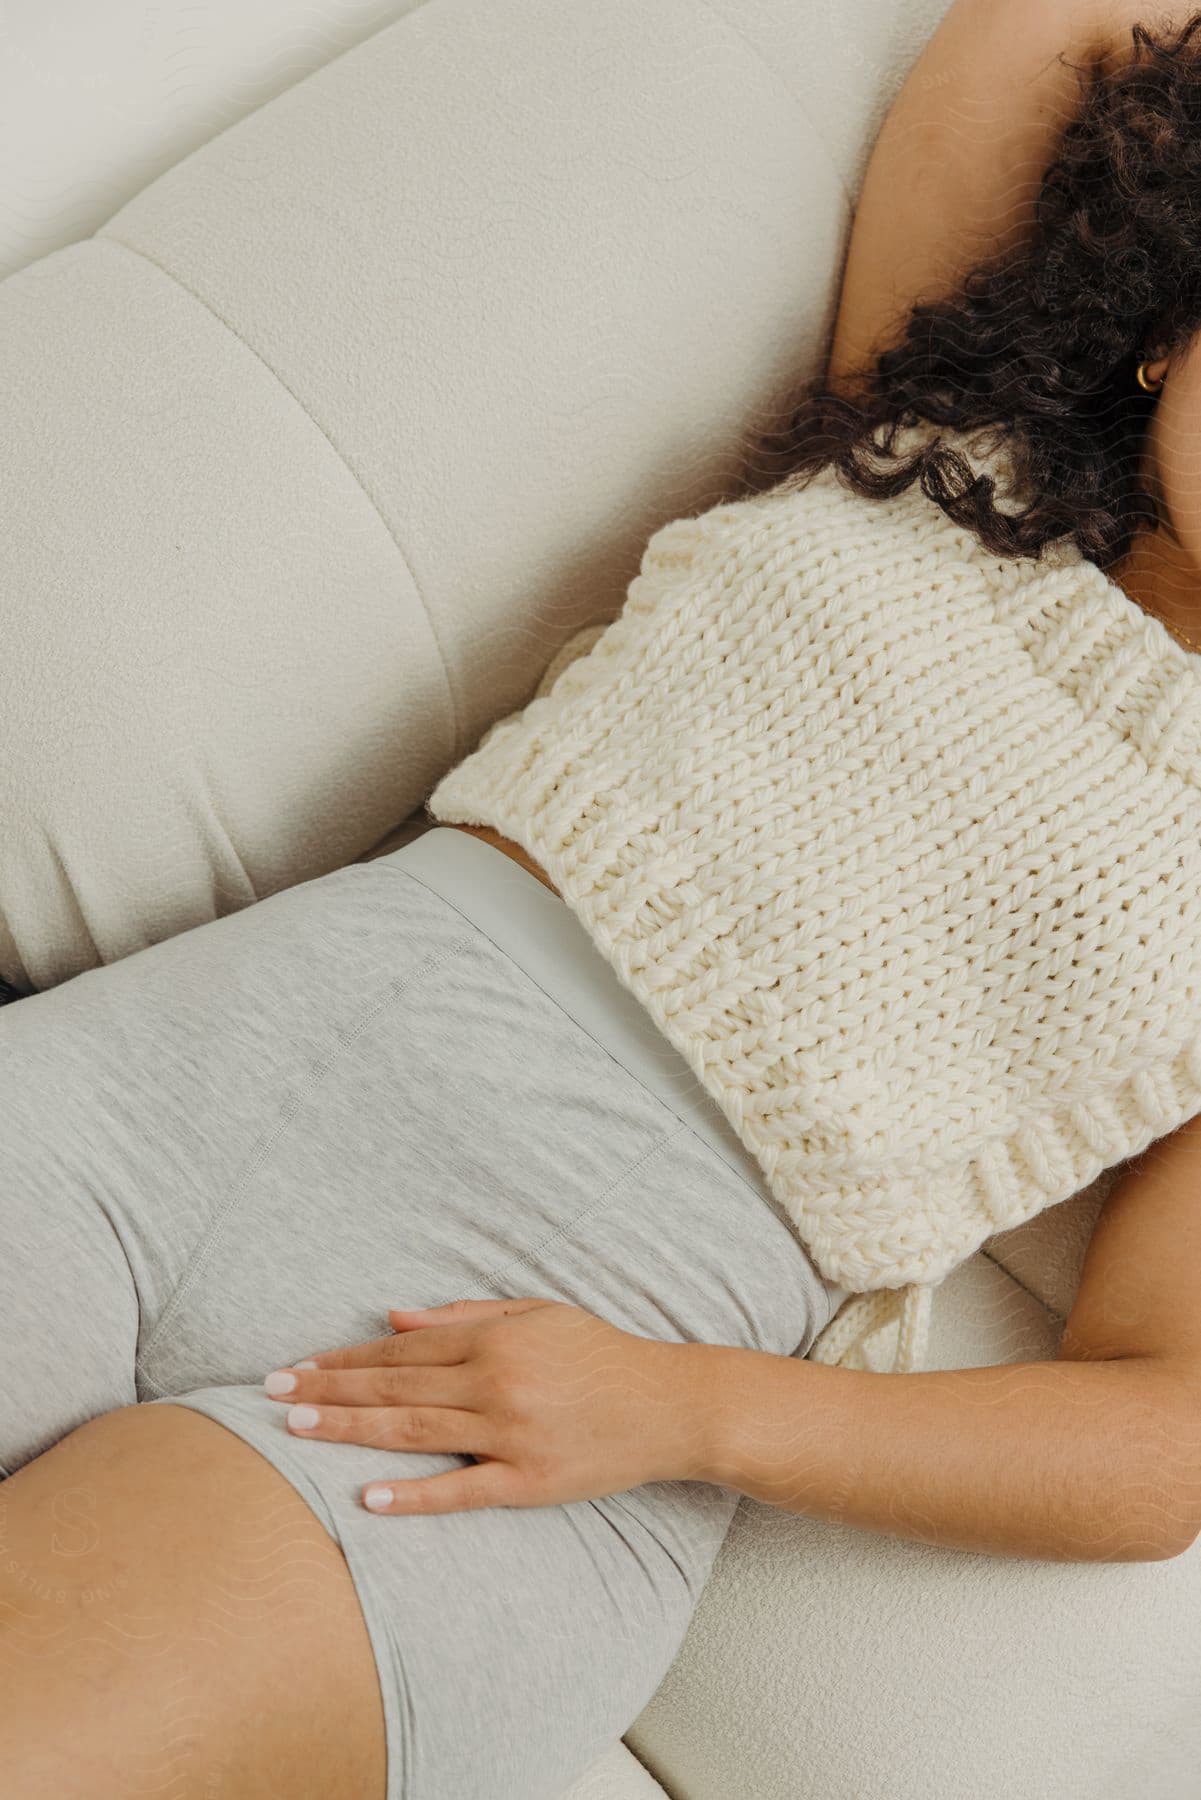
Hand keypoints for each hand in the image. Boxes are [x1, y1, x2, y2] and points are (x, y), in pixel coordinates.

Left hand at [262, 1297, 714, 1514]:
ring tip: (296, 1428)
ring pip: (413, 1432)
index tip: (297, 1364)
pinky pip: (460, 1488)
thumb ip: (463, 1316)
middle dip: (327, 1389)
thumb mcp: (535, 1314)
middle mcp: (496, 1382)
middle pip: (394, 1387)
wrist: (668, 1405)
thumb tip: (393, 1316)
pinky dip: (412, 1492)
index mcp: (495, 1339)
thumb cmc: (598, 1355)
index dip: (345, 1357)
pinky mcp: (529, 1481)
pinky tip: (367, 1495)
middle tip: (270, 1393)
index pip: (401, 1349)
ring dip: (349, 1429)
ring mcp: (511, 1434)